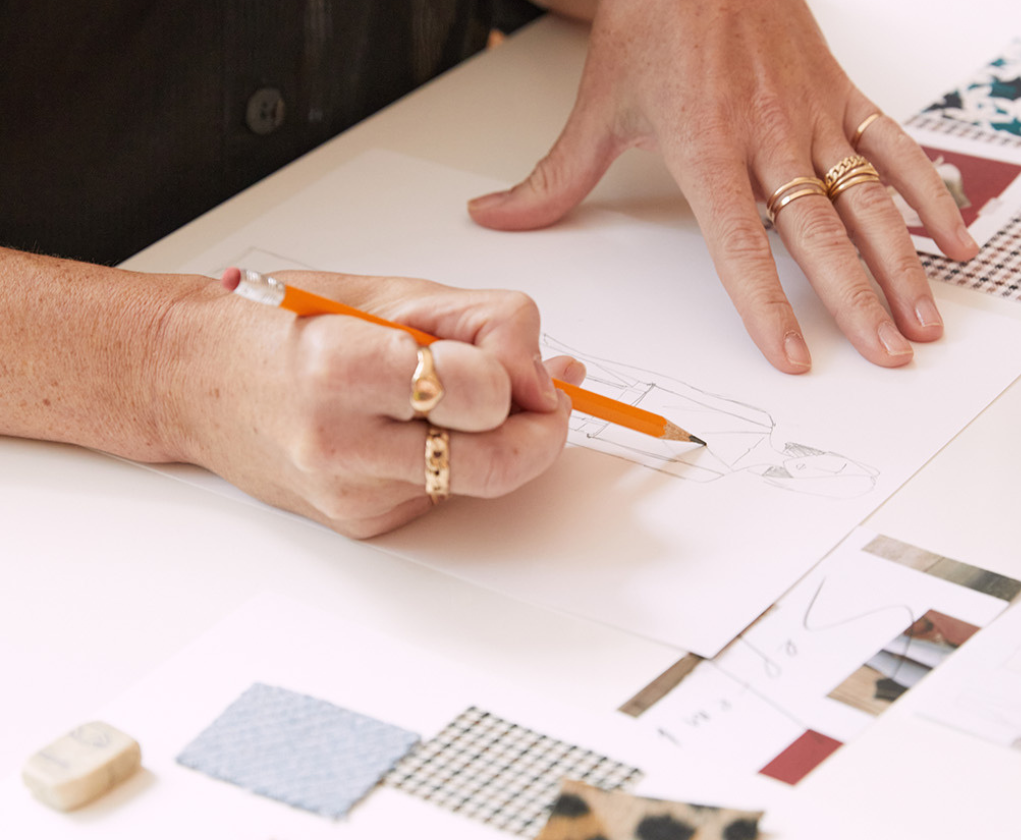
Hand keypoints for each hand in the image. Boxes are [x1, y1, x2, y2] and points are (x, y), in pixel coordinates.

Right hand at [157, 271, 583, 537]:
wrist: (193, 380)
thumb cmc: (282, 327)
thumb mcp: (390, 295)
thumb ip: (486, 323)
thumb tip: (556, 373)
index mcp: (345, 368)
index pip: (484, 392)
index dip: (520, 375)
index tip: (519, 363)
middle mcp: (342, 445)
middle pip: (498, 464)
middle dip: (542, 433)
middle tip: (541, 403)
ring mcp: (351, 496)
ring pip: (477, 483)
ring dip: (495, 443)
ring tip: (465, 402)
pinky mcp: (360, 524)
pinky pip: (442, 497)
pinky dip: (451, 462)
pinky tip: (411, 429)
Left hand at [469, 0, 978, 371]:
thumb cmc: (653, 24)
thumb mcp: (597, 108)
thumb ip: (552, 180)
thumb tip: (491, 218)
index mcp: (707, 150)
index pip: (741, 247)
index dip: (768, 305)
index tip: (795, 356)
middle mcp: (768, 137)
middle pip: (820, 234)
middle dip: (857, 302)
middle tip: (887, 356)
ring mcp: (813, 115)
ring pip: (870, 199)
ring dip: (903, 263)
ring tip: (926, 319)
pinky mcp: (842, 93)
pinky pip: (896, 148)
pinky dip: (929, 193)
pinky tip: (955, 239)